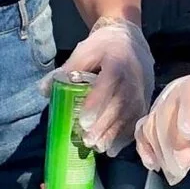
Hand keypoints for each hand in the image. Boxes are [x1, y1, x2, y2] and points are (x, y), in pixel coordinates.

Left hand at [60, 16, 152, 153]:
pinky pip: (137, 122)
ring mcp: (142, 93)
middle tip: (88, 141)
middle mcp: (133, 80)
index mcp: (116, 63)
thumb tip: (44, 90)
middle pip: (120, 106)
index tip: (83, 121)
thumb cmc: (103, 47)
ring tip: (99, 148)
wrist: (131, 40)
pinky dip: (126, 137)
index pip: (108, 85)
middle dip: (104, 126)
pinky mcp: (145, 103)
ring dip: (115, 135)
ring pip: (130, 117)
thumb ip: (66, 71)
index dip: (96, 104)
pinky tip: (113, 148)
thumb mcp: (83, 52)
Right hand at [134, 56, 189, 184]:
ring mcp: (177, 104)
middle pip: (169, 108)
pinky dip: (147, 147)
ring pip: (155, 120)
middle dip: (172, 140)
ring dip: (159, 148)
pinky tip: (155, 164)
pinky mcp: (169, 122)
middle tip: (181, 169)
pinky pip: (148, 130)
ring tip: (175, 172)